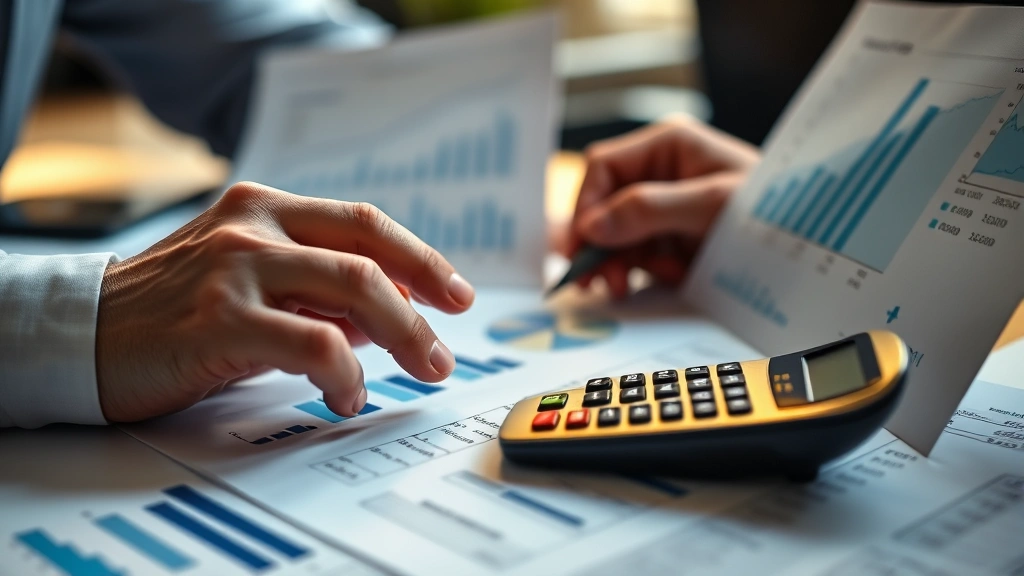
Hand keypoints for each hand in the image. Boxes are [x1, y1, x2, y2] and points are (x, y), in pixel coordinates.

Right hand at [96, 182, 474, 421]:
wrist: (84, 333)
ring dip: (402, 337)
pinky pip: (314, 344)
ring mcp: (235, 268)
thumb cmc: (173, 311)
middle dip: (422, 307)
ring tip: (419, 371)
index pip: (364, 223)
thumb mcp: (249, 283)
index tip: (455, 293)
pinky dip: (345, 373)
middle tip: (443, 351)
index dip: (420, 257)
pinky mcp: (219, 318)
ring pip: (354, 290)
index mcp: (264, 208)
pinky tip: (347, 394)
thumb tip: (389, 312)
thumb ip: (314, 290)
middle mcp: (253, 227)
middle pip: (369, 256)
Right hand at [569, 116, 760, 297]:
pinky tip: (665, 274)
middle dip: (600, 242)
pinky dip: (642, 269)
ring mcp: (665, 203)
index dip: (586, 206)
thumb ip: (648, 210)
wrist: (811, 240)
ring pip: (616, 232)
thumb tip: (593, 225)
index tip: (582, 245)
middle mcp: (661, 170)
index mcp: (668, 144)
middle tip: (596, 279)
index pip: (603, 167)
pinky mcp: (672, 233)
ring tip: (628, 284)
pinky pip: (638, 251)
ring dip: (619, 261)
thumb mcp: (710, 205)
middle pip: (604, 202)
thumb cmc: (773, 208)